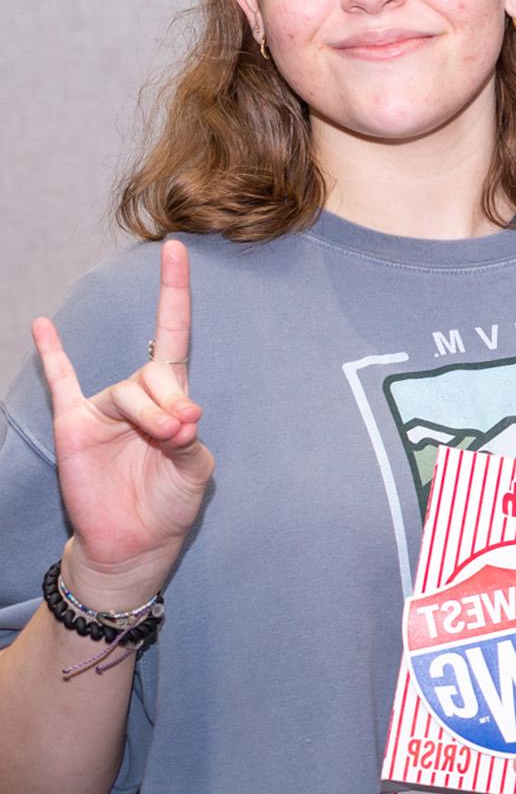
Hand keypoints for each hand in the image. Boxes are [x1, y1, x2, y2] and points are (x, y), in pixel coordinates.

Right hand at [33, 240, 213, 602]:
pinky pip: (60, 383)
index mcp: (174, 398)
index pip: (174, 337)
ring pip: (128, 390)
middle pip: (157, 373)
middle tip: (180, 432)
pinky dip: (52, 355)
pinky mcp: (75, 426)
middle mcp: (138, 396)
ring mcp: (104, 409)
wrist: (133, 543)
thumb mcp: (194, 472)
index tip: (177, 249)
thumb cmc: (169, 503)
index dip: (175, 294)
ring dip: (150, 412)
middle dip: (172, 400)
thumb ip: (189, 439)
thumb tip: (181, 415)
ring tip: (164, 438)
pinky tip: (43, 325)